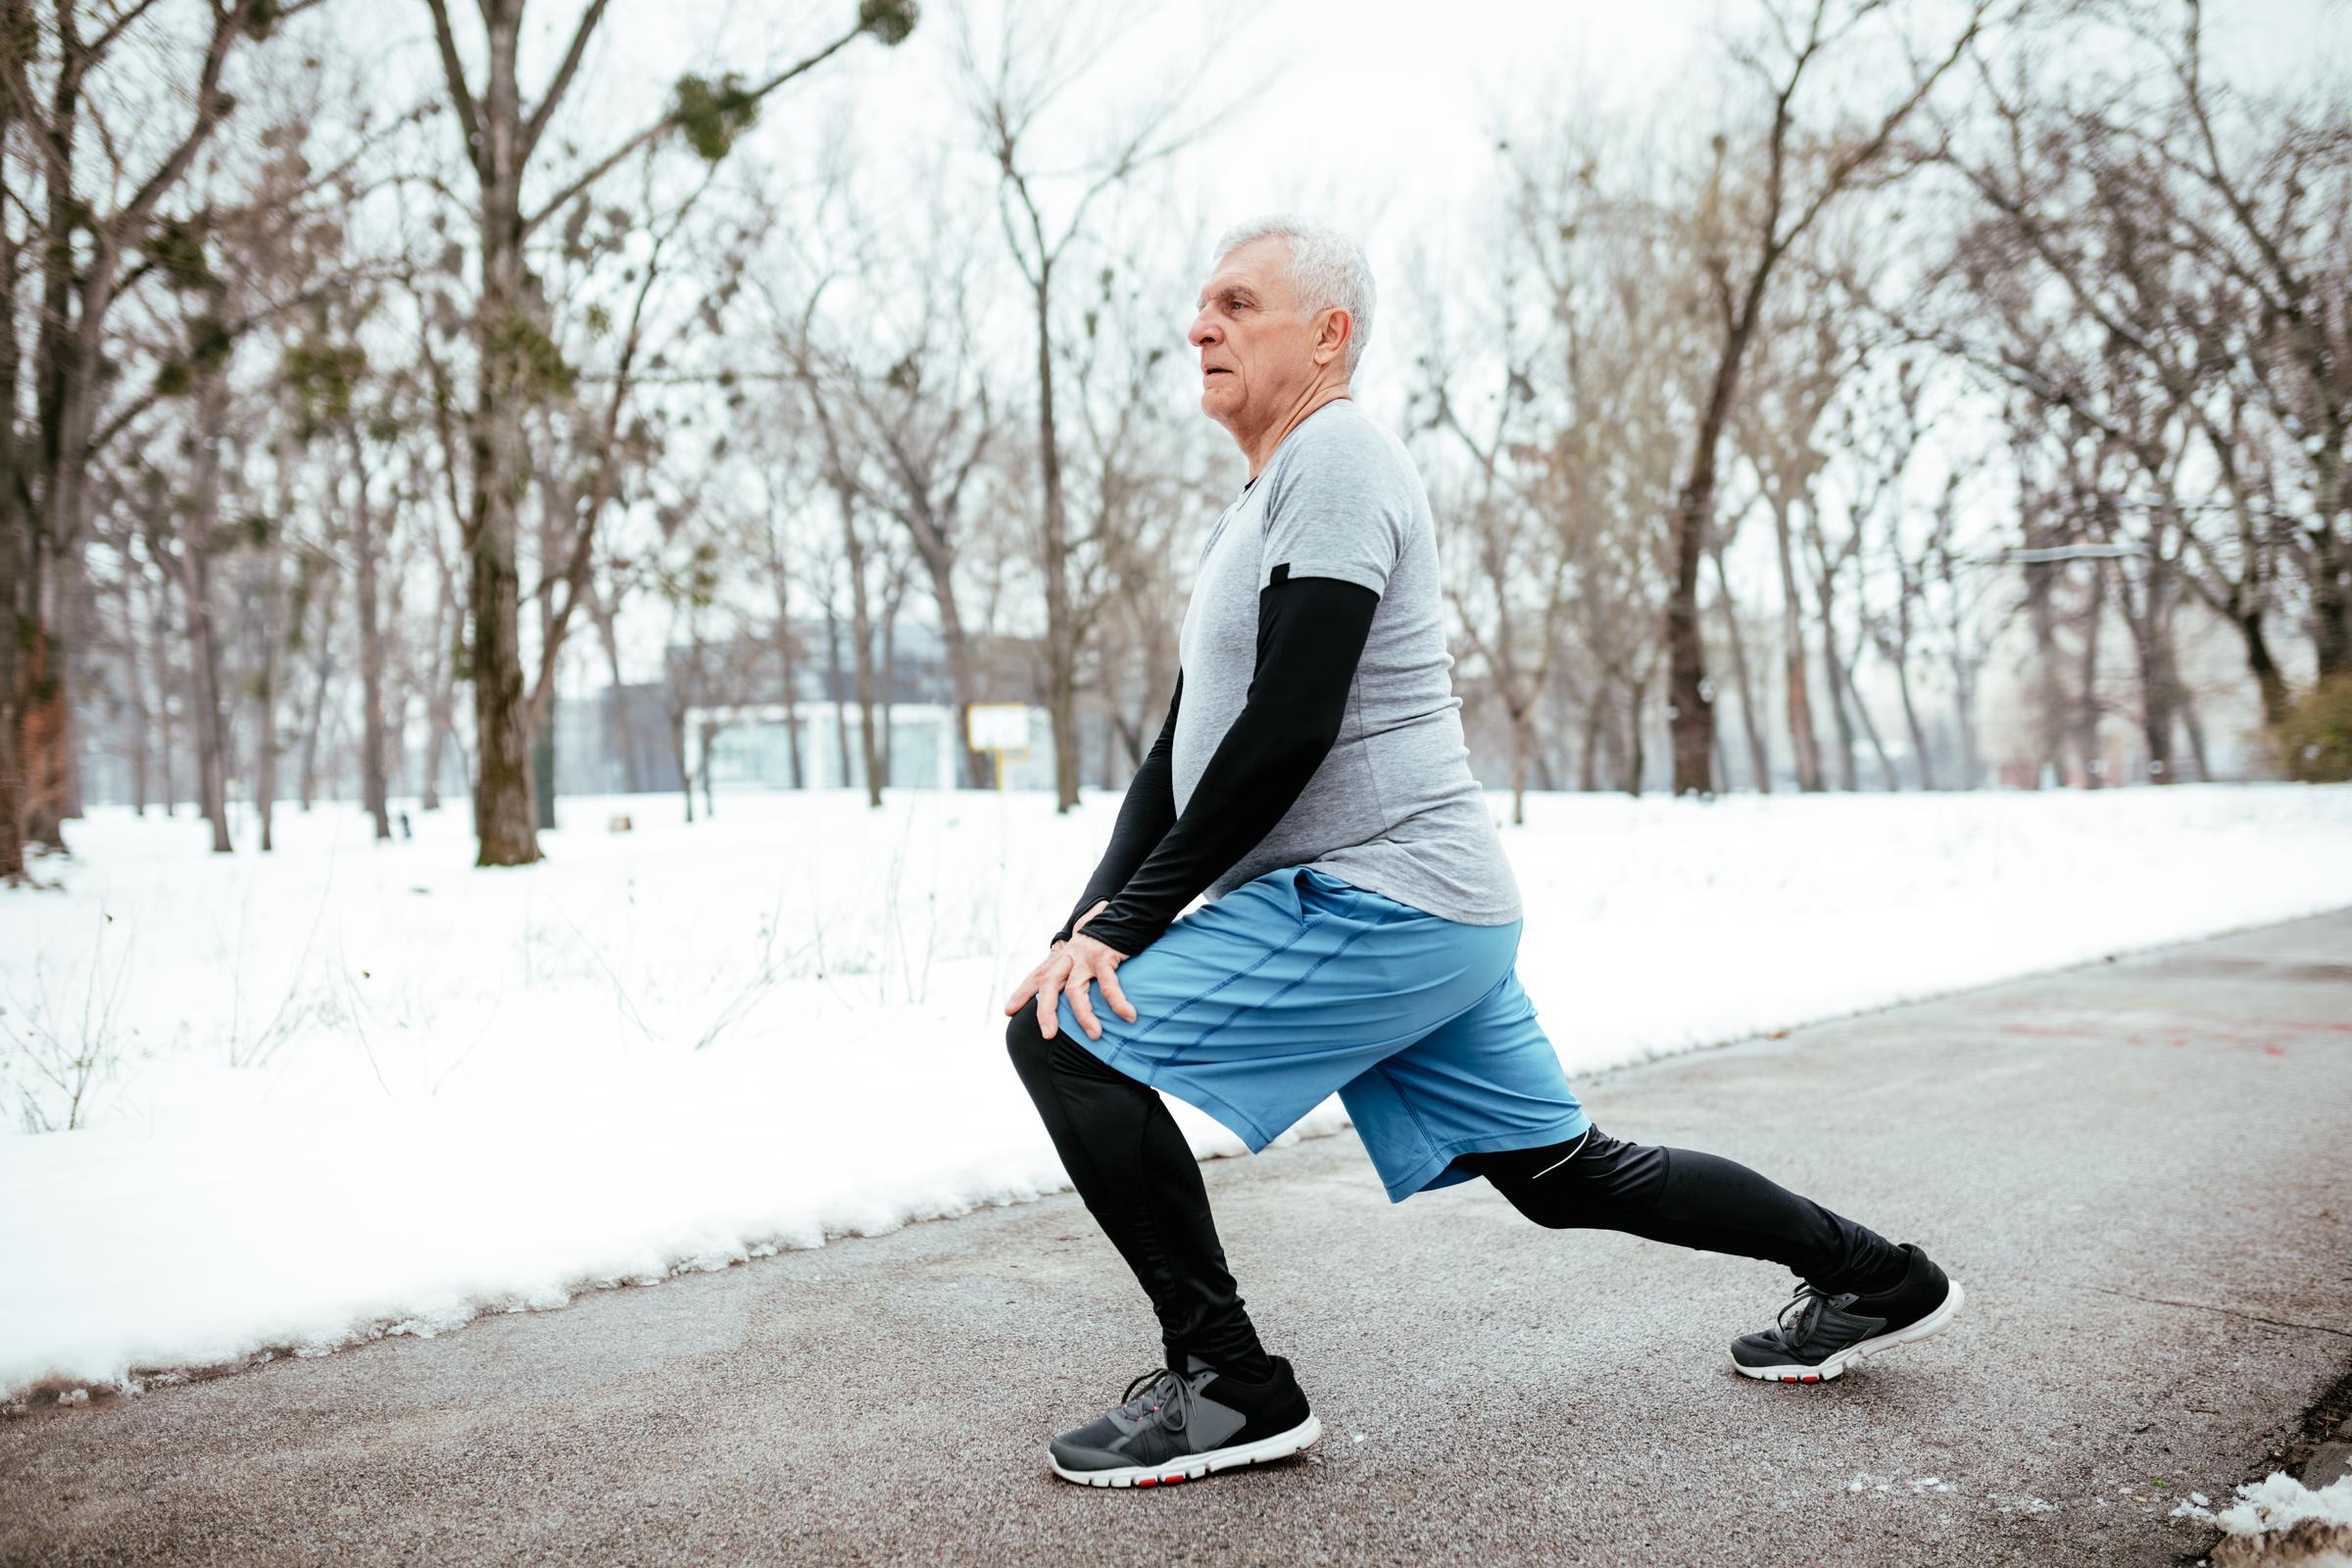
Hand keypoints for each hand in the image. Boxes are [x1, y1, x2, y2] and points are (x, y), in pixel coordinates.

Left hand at [1004, 917, 1134, 1041]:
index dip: (1021, 993)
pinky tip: (1128, 1016)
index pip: (1036, 976)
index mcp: (1061, 958)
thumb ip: (1071, 967)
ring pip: (1076, 991)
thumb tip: (1071, 988)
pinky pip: (1108, 985)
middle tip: (1048, 1034)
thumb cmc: (1101, 937)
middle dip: (1046, 1011)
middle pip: (1049, 985)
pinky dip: (1117, 1002)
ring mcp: (1085, 958)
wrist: (1120, 914)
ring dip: (1084, 1015)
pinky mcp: (1103, 957)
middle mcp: (1068, 958)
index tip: (1009, 1011)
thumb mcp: (1079, 951)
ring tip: (1095, 1035)